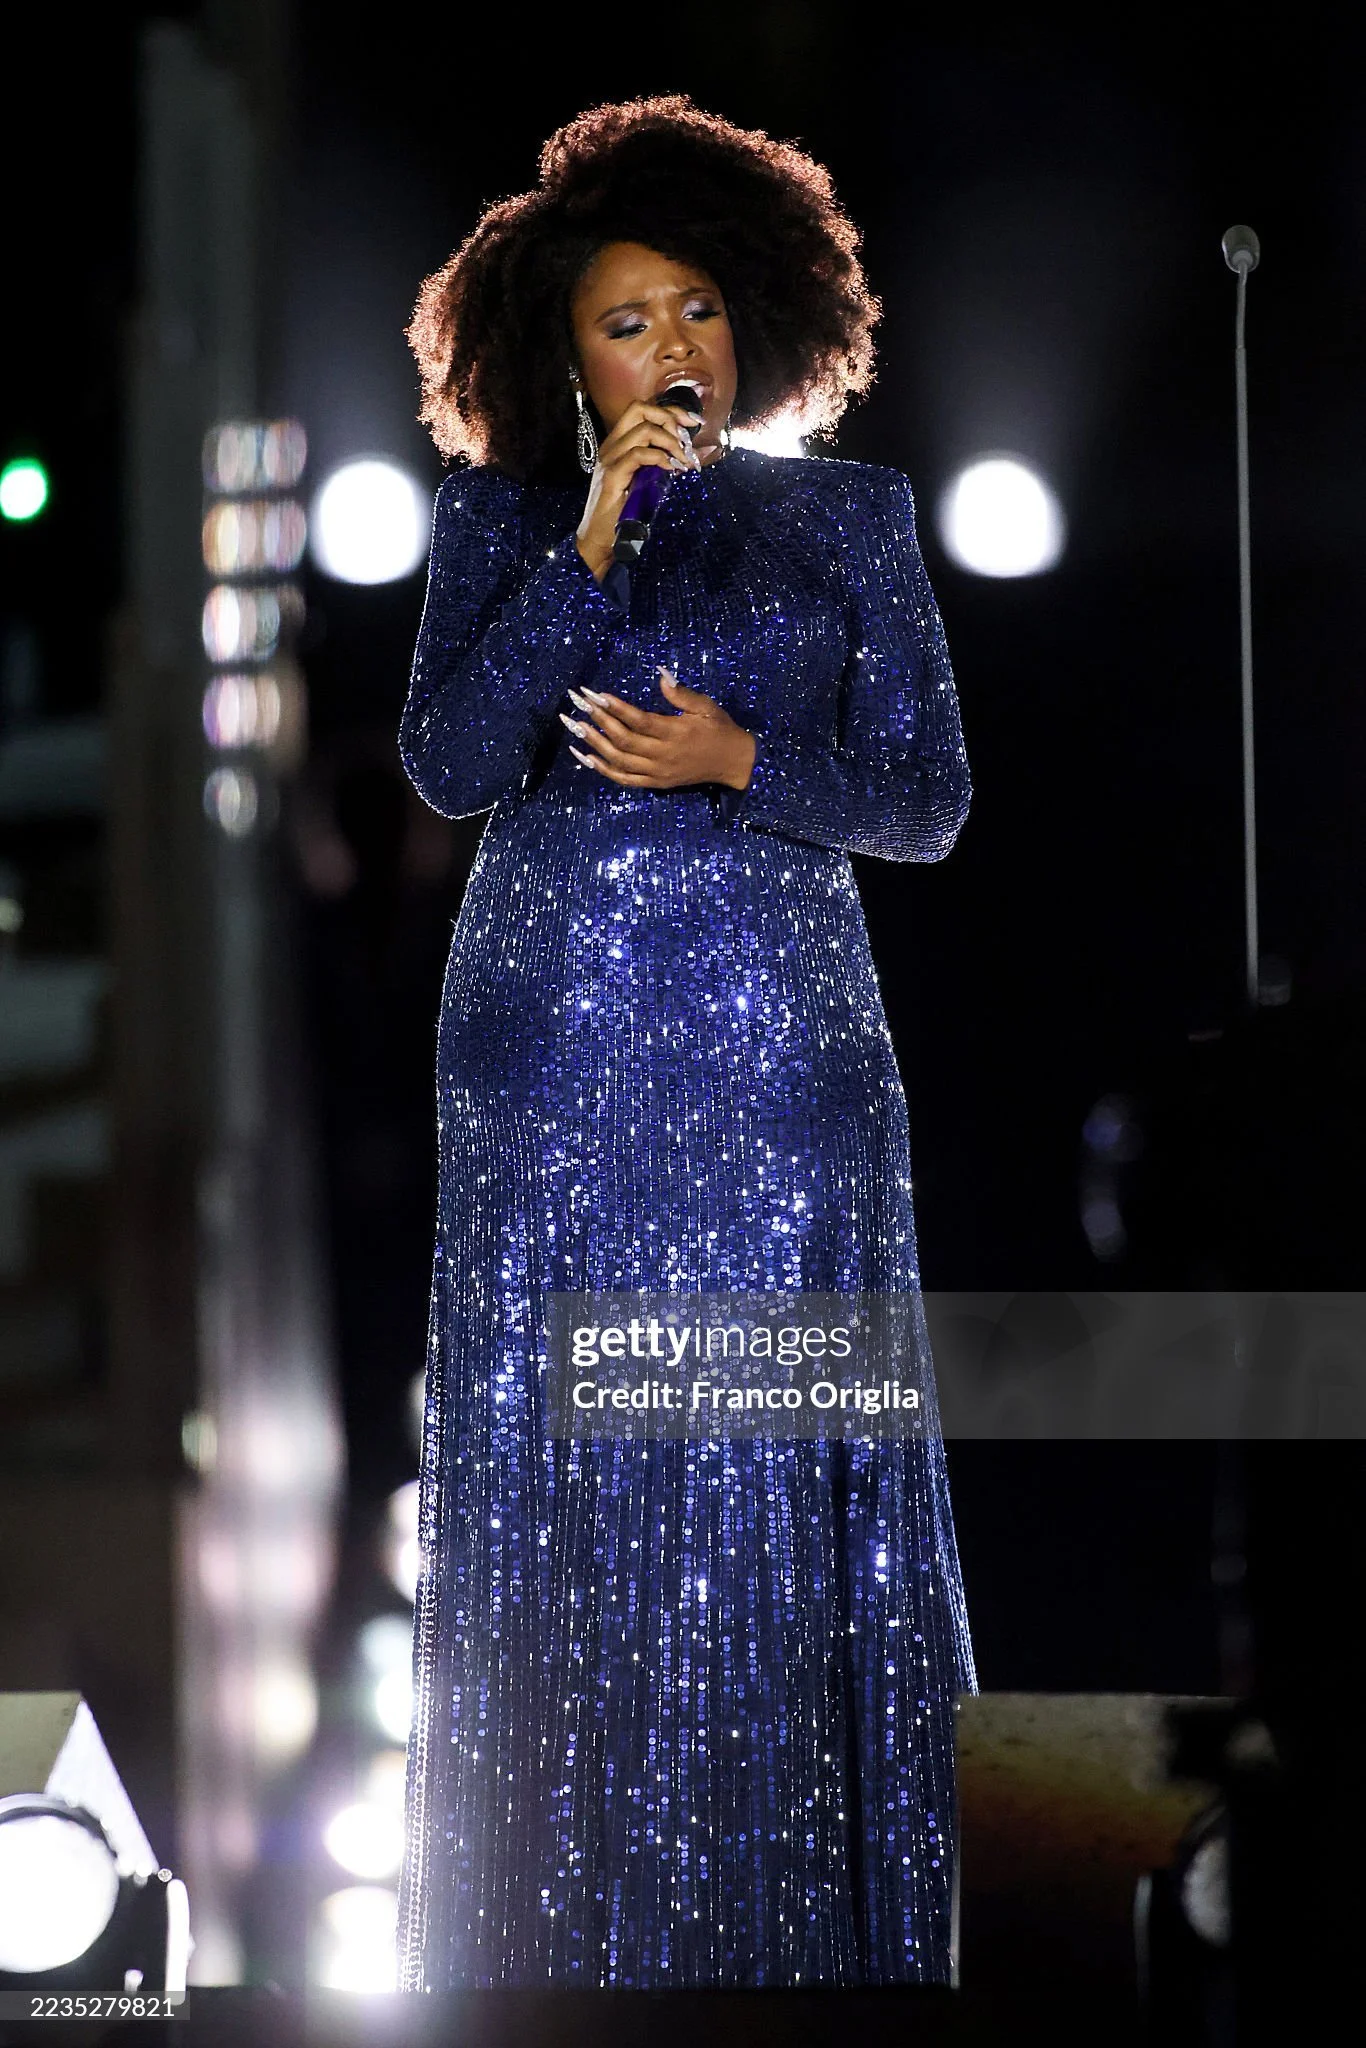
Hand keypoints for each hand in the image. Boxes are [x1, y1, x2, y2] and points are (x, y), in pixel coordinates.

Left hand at [560, 669, 756, 791]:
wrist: (733, 763)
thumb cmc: (719, 729)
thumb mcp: (706, 707)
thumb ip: (681, 694)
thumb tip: (661, 674)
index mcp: (675, 733)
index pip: (639, 720)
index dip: (616, 708)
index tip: (596, 695)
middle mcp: (663, 755)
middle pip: (624, 739)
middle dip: (598, 721)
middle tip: (578, 704)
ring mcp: (657, 772)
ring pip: (619, 760)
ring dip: (594, 744)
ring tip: (574, 727)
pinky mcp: (655, 783)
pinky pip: (624, 779)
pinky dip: (603, 770)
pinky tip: (585, 757)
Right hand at [575, 397, 701, 580]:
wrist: (600, 539)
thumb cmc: (625, 513)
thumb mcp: (647, 481)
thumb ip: (661, 463)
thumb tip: (692, 452)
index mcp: (618, 443)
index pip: (642, 409)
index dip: (670, 410)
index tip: (693, 422)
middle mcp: (611, 445)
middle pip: (640, 408)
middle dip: (670, 418)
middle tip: (686, 441)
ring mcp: (610, 459)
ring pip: (643, 430)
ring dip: (670, 442)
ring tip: (682, 460)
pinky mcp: (612, 476)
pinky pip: (639, 454)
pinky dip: (660, 458)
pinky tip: (671, 469)